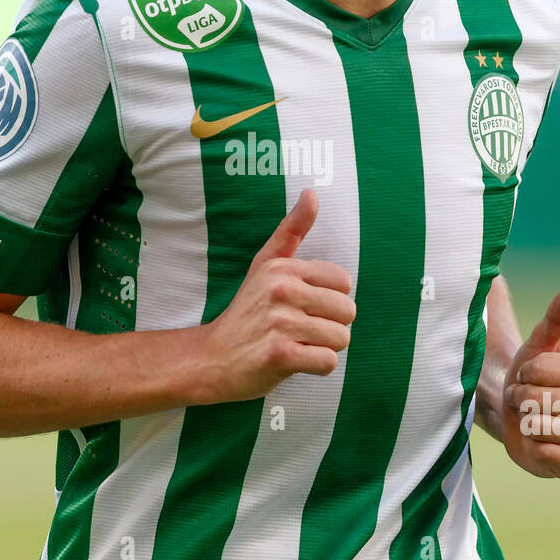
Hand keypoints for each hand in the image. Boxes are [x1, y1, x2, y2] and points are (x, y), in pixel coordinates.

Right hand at [201, 187, 354, 402]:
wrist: (212, 357)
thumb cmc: (247, 311)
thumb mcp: (265, 265)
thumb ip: (291, 230)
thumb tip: (312, 192)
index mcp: (283, 269)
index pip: (344, 282)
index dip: (330, 299)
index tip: (304, 306)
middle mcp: (282, 291)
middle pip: (347, 312)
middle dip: (331, 326)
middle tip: (300, 330)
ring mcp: (281, 324)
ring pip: (341, 338)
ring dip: (324, 347)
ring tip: (297, 344)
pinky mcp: (281, 355)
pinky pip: (328, 362)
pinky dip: (316, 367)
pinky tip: (295, 361)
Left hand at [501, 284, 559, 477]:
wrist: (517, 416)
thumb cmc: (529, 377)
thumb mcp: (539, 345)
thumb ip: (556, 318)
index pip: (546, 370)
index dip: (527, 372)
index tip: (529, 374)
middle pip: (542, 400)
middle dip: (522, 397)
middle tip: (526, 399)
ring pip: (542, 425)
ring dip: (525, 421)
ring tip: (531, 417)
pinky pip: (544, 452)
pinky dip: (531, 446)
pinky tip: (539, 441)